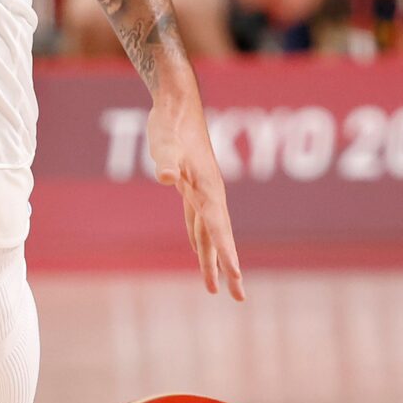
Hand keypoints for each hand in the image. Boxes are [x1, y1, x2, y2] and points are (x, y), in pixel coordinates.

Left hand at [148, 91, 244, 300]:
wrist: (177, 104)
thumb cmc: (170, 124)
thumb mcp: (163, 143)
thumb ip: (166, 160)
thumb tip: (166, 176)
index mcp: (208, 189)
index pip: (218, 228)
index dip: (226, 254)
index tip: (235, 277)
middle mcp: (210, 194)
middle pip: (220, 238)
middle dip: (228, 268)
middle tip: (238, 298)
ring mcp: (202, 192)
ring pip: (209, 234)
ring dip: (213, 260)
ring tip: (216, 287)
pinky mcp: (192, 187)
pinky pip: (198, 222)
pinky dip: (201, 240)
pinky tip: (200, 252)